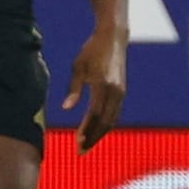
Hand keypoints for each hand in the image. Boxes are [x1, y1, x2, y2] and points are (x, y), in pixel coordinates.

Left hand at [62, 30, 127, 149]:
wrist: (113, 38)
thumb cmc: (92, 50)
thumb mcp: (78, 67)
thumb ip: (73, 89)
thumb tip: (66, 109)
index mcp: (104, 86)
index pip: (95, 116)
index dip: (87, 131)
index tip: (77, 144)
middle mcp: (116, 92)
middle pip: (105, 123)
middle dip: (93, 138)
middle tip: (80, 151)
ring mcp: (121, 92)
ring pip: (112, 120)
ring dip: (99, 133)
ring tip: (86, 143)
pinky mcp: (122, 91)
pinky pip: (114, 113)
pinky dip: (105, 124)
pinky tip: (94, 129)